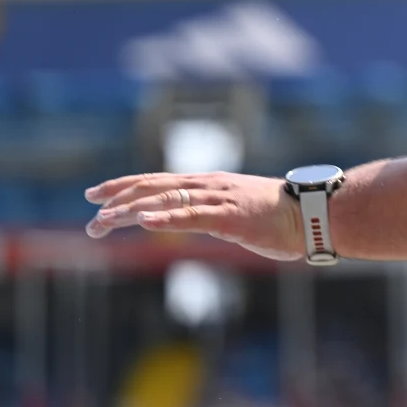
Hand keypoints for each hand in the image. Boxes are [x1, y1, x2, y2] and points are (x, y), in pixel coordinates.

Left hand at [84, 171, 303, 260]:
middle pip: (154, 187)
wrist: (316, 213)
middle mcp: (210, 185)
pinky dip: (166, 218)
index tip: (95, 196)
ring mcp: (219, 199)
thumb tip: (201, 225)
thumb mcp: (241, 213)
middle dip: (118, 199)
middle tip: (90, 213)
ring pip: (166, 201)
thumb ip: (217, 215)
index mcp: (210, 183)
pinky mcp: (230, 217)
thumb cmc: (284, 216)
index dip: (124, 186)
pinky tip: (144, 223)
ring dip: (131, 211)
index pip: (159, 181)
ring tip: (103, 221)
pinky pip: (192, 217)